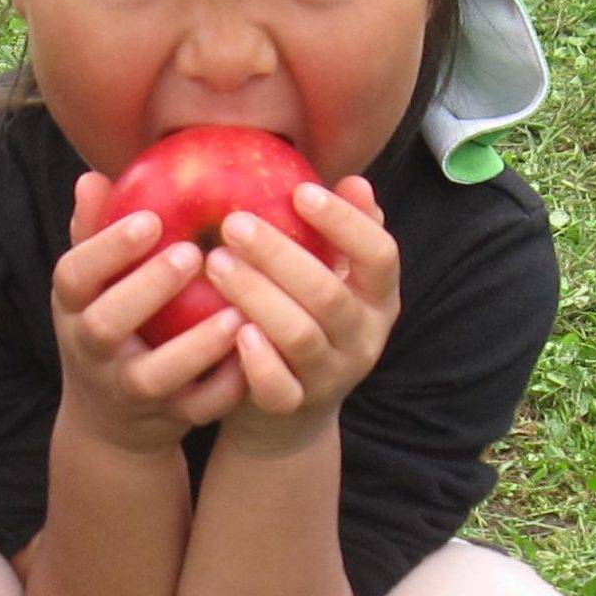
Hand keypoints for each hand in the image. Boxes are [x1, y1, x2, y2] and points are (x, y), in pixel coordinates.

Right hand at [50, 170, 250, 454]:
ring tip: (234, 313)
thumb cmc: (109, 324)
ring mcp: (127, 390)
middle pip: (105, 324)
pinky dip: (225, 388)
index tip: (149, 219)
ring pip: (153, 376)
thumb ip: (94, 234)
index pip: (73, 275)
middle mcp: (91, 351)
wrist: (109, 420)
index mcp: (72, 307)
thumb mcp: (90, 286)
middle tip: (193, 254)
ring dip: (194, 347)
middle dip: (147, 290)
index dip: (105, 249)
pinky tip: (256, 354)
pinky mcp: (166, 419)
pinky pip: (196, 409)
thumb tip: (92, 177)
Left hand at [199, 175, 400, 454]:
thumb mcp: (331, 281)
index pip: (380, 255)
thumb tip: (355, 180)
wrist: (287, 415)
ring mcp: (330, 377)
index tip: (301, 191)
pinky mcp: (294, 408)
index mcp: (379, 300)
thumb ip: (341, 237)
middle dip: (280, 255)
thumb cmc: (303, 322)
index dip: (345, 223)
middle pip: (329, 294)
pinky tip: (233, 331)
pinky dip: (258, 362)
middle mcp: (363, 338)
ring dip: (256, 296)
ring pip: (301, 336)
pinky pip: (280, 389)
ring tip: (215, 263)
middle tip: (233, 222)